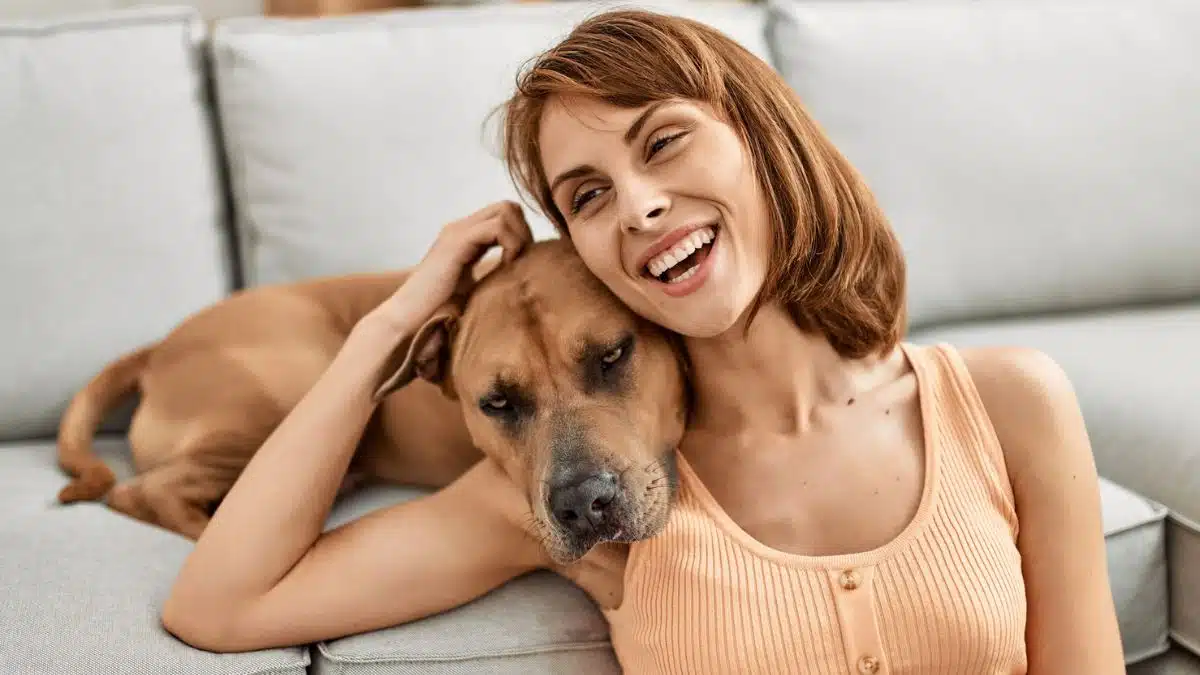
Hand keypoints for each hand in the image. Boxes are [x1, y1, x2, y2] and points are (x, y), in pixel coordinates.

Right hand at [368, 201, 534, 334]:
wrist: (408, 313)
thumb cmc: (439, 306)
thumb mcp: (473, 285)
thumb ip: (492, 273)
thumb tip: (522, 275)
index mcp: (465, 234)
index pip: (505, 214)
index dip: (521, 233)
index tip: (522, 261)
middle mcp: (460, 227)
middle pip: (509, 206)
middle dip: (524, 231)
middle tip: (523, 260)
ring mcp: (457, 231)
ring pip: (506, 210)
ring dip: (519, 237)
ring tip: (514, 263)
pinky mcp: (457, 242)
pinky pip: (497, 227)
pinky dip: (510, 244)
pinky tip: (506, 266)